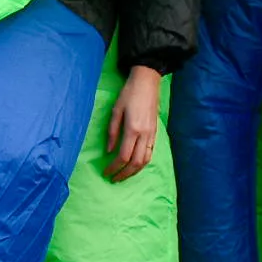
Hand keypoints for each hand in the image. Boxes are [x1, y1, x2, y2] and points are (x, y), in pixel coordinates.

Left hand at [104, 65, 161, 179]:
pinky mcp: (155, 132)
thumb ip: (112, 132)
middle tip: (114, 179)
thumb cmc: (128, 94)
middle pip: (136, 163)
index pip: (123, 156)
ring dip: (135, 171)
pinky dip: (142, 163)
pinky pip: (150, 153)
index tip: (105, 172)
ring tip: (124, 175)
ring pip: (146, 161)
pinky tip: (135, 165)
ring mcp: (152, 134)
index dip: (114, 167)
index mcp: (133, 129)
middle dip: (124, 174)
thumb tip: (108, 151)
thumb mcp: (116, 110)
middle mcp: (145, 135)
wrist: (147, 82)